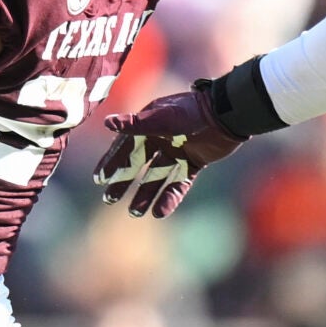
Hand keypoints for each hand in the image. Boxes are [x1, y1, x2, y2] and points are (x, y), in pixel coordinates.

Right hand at [94, 86, 245, 217]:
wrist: (226, 115)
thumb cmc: (191, 113)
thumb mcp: (161, 119)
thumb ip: (135, 124)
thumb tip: (106, 123)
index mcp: (149, 125)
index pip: (124, 147)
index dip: (112, 162)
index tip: (99, 179)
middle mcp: (161, 138)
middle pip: (137, 164)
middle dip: (123, 182)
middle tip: (109, 199)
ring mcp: (178, 151)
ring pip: (157, 177)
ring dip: (145, 194)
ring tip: (135, 212)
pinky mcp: (195, 162)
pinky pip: (179, 183)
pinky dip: (170, 197)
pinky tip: (159, 213)